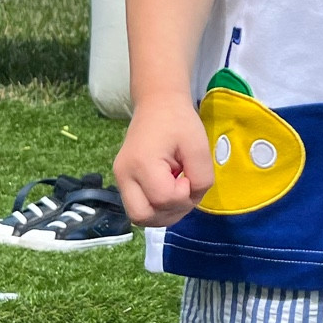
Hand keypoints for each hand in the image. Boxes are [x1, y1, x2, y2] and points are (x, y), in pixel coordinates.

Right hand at [114, 92, 215, 225]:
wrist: (157, 104)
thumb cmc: (179, 122)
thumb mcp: (199, 146)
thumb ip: (201, 178)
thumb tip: (191, 198)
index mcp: (141, 163)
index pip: (163, 199)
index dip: (184, 195)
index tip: (188, 175)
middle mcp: (124, 175)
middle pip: (143, 216)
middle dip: (171, 212)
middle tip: (184, 190)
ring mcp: (120, 179)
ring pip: (139, 217)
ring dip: (164, 214)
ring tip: (178, 191)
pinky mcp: (123, 182)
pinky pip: (139, 208)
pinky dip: (156, 208)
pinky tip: (169, 191)